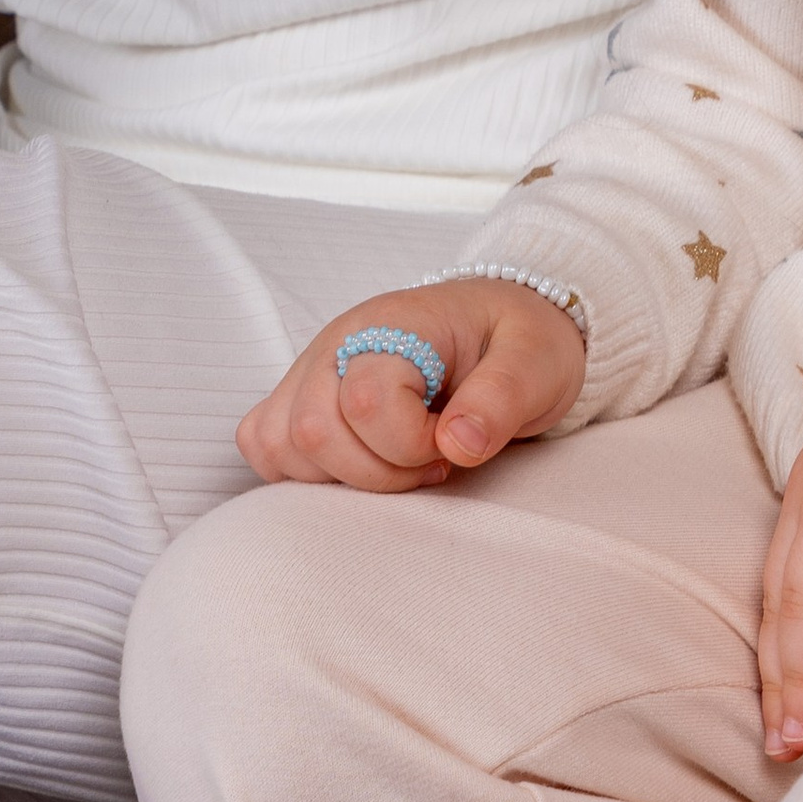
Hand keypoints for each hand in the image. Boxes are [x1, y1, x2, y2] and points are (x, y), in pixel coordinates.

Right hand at [236, 279, 585, 492]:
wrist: (505, 330)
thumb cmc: (519, 343)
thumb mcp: (536, 362)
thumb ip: (501, 398)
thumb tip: (459, 444)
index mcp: (393, 324)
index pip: (365, 400)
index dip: (410, 444)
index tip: (453, 444)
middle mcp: (338, 343)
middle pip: (312, 431)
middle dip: (378, 472)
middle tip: (431, 461)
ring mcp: (312, 371)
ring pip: (280, 445)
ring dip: (342, 477)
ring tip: (400, 462)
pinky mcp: (301, 399)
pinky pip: (265, 447)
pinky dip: (305, 475)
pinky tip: (362, 465)